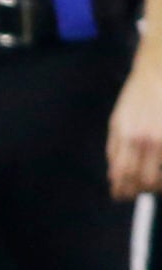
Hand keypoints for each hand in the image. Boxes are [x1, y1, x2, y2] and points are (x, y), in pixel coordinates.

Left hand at [109, 52, 161, 200]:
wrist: (156, 73)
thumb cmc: (136, 98)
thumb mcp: (117, 121)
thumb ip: (115, 149)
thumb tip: (113, 176)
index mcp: (125, 136)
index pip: (121, 173)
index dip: (122, 189)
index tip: (122, 196)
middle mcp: (144, 139)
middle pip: (141, 179)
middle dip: (139, 190)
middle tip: (139, 192)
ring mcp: (161, 138)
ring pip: (159, 176)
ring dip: (156, 186)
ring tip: (153, 185)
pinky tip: (160, 174)